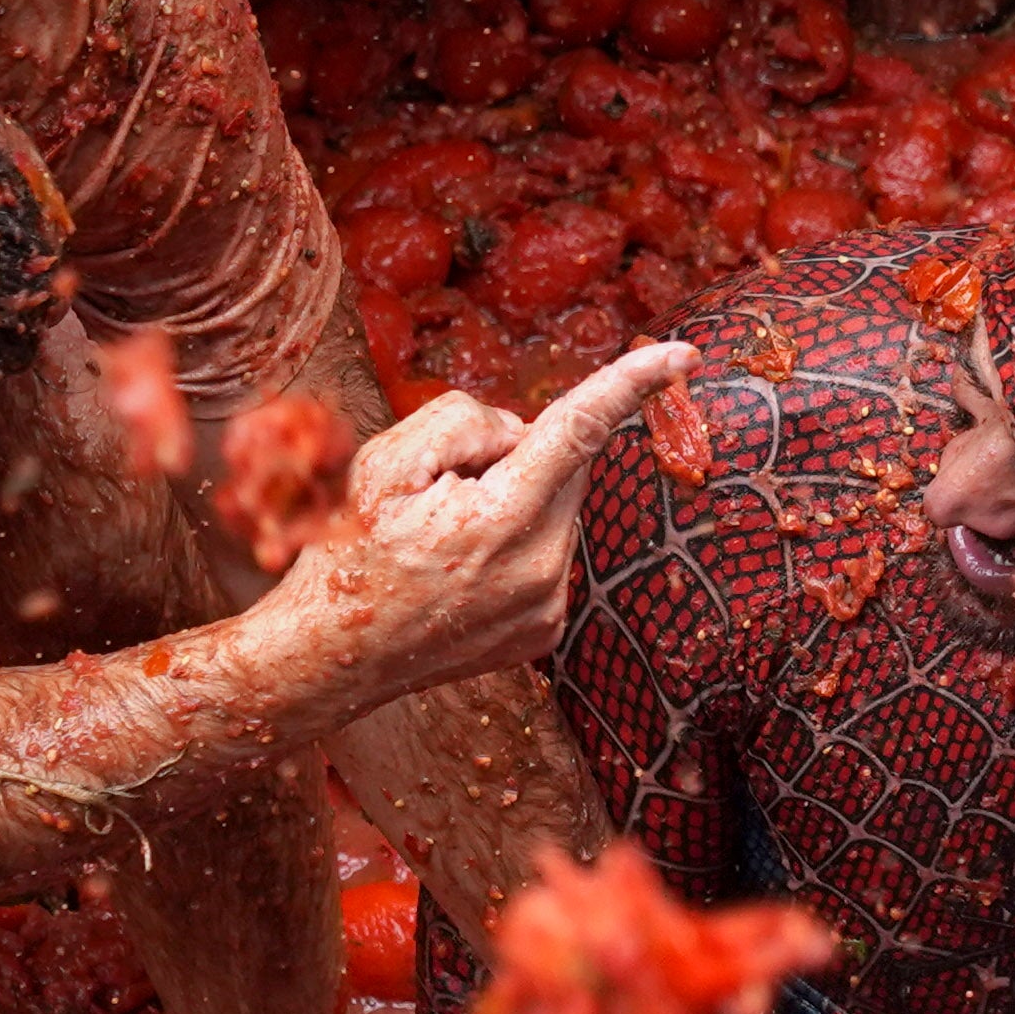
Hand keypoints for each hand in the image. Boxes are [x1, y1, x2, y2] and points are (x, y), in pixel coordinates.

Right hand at [333, 339, 696, 678]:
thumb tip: (525, 434)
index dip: (632, 384)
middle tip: (444, 491)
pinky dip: (516, 546)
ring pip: (557, 512)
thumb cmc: (349, 550)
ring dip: (516, 504)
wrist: (332, 657)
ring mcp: (549, 605)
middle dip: (519, 458)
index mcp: (503, 518)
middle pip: (566, 468)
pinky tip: (461, 572)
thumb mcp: (385, 460)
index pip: (581, 431)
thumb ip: (464, 423)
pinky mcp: (546, 629)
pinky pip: (548, 556)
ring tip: (443, 541)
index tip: (682, 357)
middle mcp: (542, 566)